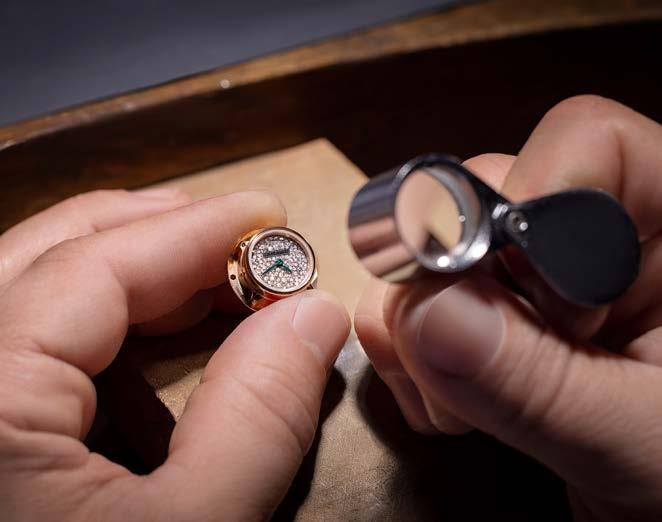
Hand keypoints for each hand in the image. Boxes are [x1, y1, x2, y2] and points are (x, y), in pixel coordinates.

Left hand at [0, 188, 348, 519]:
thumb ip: (256, 422)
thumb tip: (311, 318)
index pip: (90, 268)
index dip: (195, 231)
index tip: (267, 216)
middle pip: (46, 259)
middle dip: (157, 234)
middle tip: (241, 239)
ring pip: (29, 294)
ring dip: (130, 273)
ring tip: (210, 278)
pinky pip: (26, 347)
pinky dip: (101, 325)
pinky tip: (156, 333)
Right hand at [355, 96, 661, 520]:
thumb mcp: (642, 444)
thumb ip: (545, 385)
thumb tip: (429, 313)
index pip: (585, 146)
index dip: (533, 208)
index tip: (529, 305)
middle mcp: (587, 241)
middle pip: (480, 197)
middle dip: (454, 285)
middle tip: (472, 361)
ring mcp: (527, 280)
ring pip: (426, 251)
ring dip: (418, 332)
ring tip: (464, 405)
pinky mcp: (488, 317)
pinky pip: (407, 302)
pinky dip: (406, 356)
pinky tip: (449, 405)